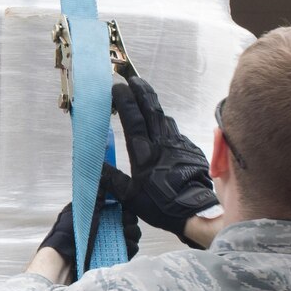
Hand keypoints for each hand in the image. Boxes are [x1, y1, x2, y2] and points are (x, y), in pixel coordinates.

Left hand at [39, 197, 139, 273]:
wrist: (62, 258)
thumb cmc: (67, 231)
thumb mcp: (80, 210)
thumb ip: (94, 199)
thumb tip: (104, 183)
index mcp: (97, 215)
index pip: (117, 208)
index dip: (124, 206)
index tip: (126, 204)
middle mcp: (105, 229)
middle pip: (126, 222)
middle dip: (130, 219)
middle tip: (127, 219)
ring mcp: (110, 244)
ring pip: (130, 236)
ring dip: (132, 232)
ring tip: (128, 231)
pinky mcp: (113, 258)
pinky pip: (128, 251)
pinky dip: (131, 246)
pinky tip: (129, 243)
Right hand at [102, 75, 219, 245]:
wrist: (195, 211)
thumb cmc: (160, 204)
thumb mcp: (130, 196)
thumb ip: (112, 178)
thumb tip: (95, 166)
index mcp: (144, 152)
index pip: (133, 118)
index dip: (125, 100)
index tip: (117, 87)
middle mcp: (162, 142)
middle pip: (151, 109)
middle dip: (141, 91)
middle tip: (133, 79)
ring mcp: (178, 144)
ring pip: (164, 118)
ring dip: (154, 106)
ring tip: (145, 100)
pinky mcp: (190, 149)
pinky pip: (175, 132)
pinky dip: (165, 126)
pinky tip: (162, 131)